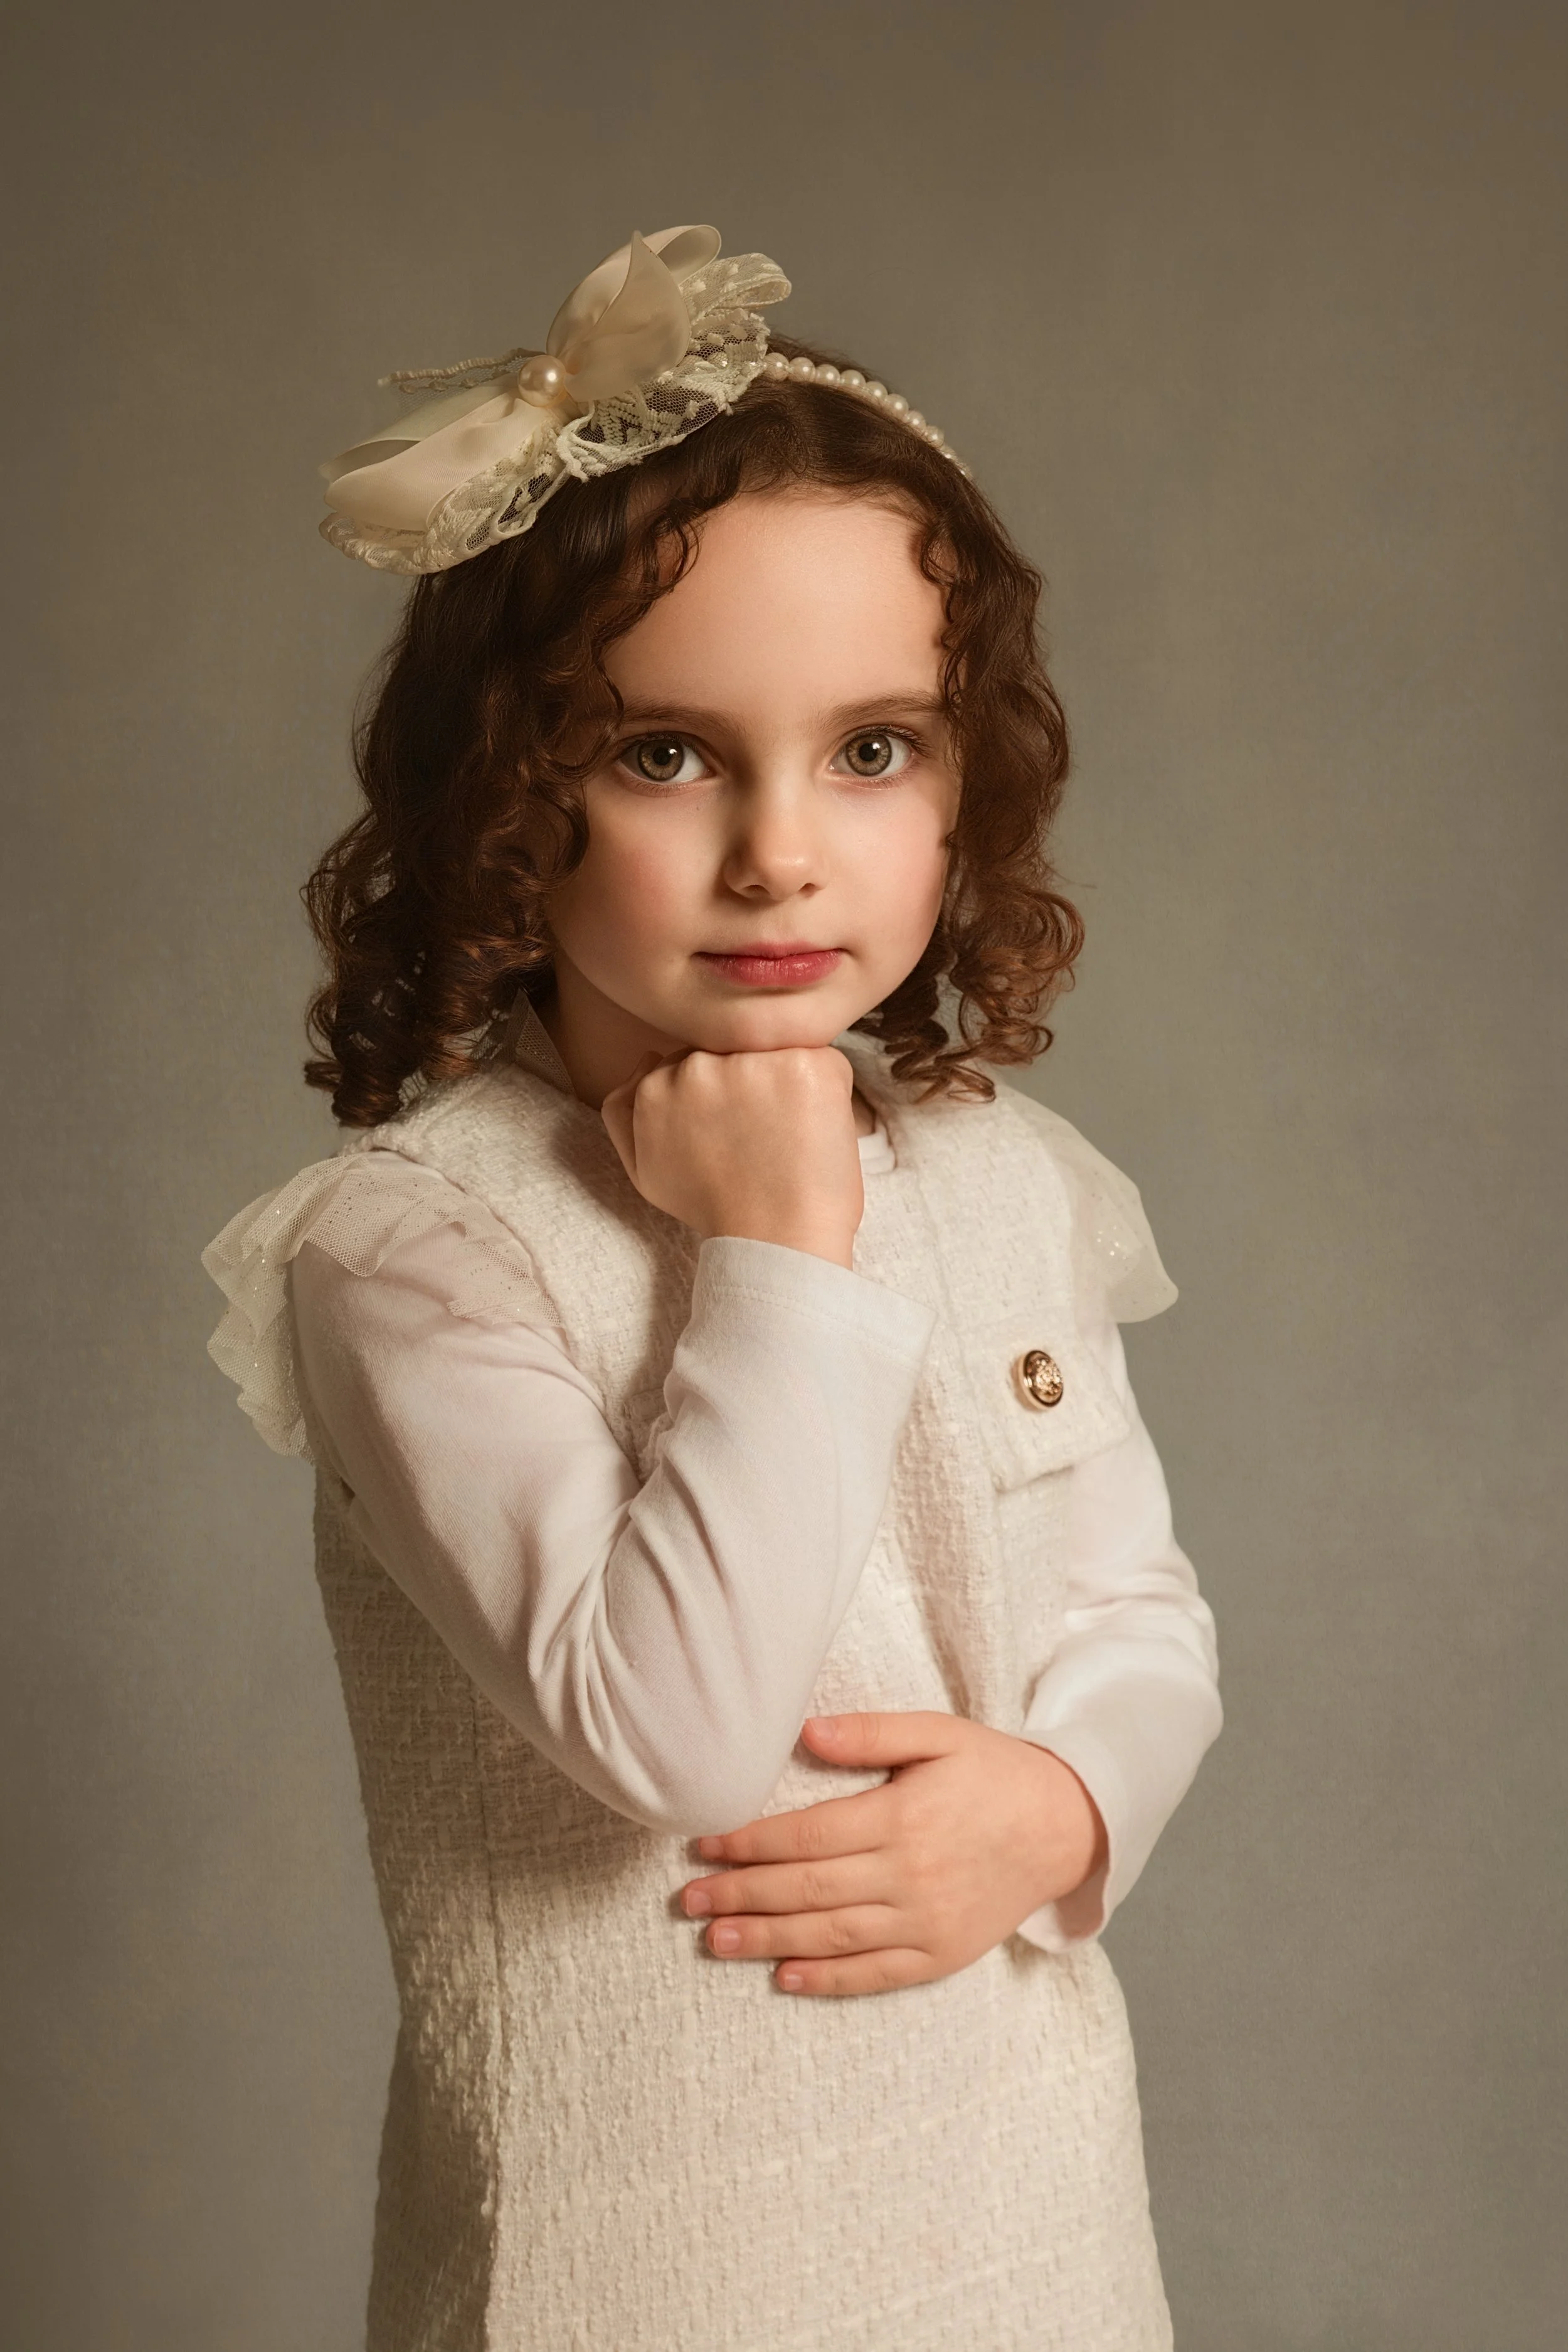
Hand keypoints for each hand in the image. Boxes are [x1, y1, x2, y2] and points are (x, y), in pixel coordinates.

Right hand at [601, 1045, 863, 1268]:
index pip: (697, 1061)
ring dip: (787, 1082)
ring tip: (791, 1133)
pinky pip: (822, 1059)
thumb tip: (645, 1058)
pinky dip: (826, 1090)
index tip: (737, 1127)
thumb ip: (625, 1111)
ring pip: (775, 1049)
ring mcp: (752, 1061)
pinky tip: (815, 1129)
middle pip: (733, 1049)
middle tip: (766, 1133)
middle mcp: (698, 1063)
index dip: (725, 1093)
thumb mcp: (645, 1168)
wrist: (775, 1240)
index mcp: (657, 1084)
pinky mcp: (805, 1065)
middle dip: (752, 1081)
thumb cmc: (714, 1209)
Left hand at [676, 1710, 1108, 1995]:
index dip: (749, 1843)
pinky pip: (875, 1974)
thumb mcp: (938, 1733)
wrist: (1065, 1826)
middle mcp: (909, 1877)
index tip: (704, 1845)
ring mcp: (925, 1923)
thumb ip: (871, 1733)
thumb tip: (803, 1733)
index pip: (806, 1837)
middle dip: (741, 1896)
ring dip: (766, 1940)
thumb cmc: (993, 1771)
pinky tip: (784, 1977)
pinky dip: (827, 1980)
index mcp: (901, 1818)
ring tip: (714, 1941)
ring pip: (830, 1937)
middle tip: (689, 1901)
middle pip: (807, 1890)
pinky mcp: (941, 1954)